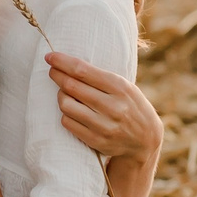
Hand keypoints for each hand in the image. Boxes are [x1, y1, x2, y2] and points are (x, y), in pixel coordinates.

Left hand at [47, 52, 161, 166]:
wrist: (146, 140)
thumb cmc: (131, 106)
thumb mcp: (125, 86)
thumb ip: (101, 77)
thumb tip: (68, 65)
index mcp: (120, 87)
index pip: (82, 70)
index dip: (62, 62)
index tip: (50, 56)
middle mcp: (113, 106)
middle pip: (71, 86)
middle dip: (57, 75)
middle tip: (52, 71)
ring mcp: (104, 126)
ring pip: (66, 105)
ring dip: (61, 96)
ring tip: (65, 93)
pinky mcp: (96, 141)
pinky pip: (68, 123)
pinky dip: (65, 114)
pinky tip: (71, 111)